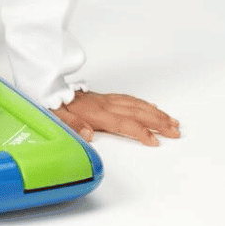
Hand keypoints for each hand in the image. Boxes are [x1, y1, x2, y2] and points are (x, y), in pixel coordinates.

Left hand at [51, 90, 180, 146]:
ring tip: (172, 122)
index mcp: (95, 112)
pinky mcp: (105, 97)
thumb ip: (73, 125)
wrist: (48, 85)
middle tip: (176, 131)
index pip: (123, 123)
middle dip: (158, 122)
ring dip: (155, 113)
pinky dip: (143, 103)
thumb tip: (88, 134)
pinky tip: (152, 107)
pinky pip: (129, 99)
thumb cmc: (54, 103)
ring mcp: (107, 100)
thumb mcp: (57, 116)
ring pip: (136, 105)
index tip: (156, 141)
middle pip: (136, 113)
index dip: (140, 132)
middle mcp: (105, 104)